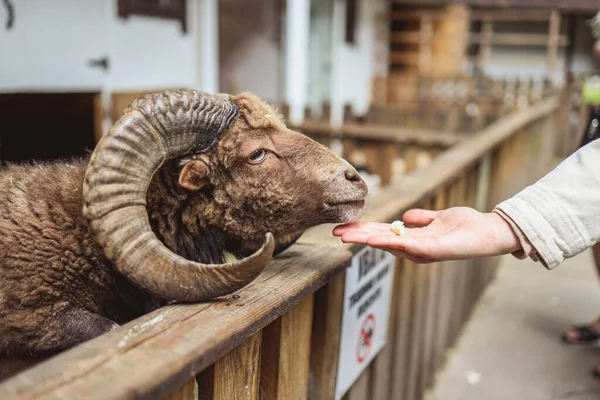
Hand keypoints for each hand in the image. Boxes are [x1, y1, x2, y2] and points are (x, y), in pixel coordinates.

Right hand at [332, 207, 521, 262]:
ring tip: (346, 235)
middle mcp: (414, 248)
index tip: (344, 226)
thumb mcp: (439, 218)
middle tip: (335, 232)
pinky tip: (372, 239)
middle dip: (357, 236)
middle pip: (380, 240)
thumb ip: (422, 218)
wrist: (490, 231)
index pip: (383, 234)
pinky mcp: (433, 249)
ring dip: (366, 239)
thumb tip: (405, 216)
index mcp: (414, 240)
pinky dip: (387, 242)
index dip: (364, 230)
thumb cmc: (467, 226)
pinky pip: (406, 245)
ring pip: (388, 244)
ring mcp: (422, 250)